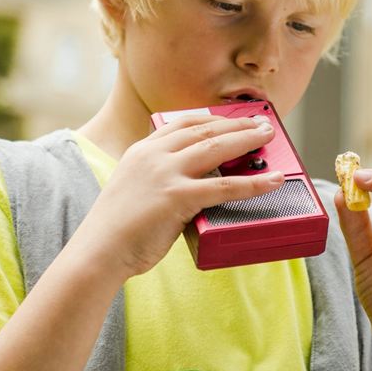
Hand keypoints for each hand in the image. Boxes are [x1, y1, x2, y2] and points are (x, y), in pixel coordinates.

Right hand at [81, 114, 282, 279]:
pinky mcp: (178, 196)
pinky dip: (254, 183)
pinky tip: (273, 181)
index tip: (229, 118)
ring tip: (268, 137)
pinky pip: (225, 186)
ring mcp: (165, 173)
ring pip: (216, 147)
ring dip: (247, 139)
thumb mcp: (134, 191)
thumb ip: (160, 181)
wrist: (98, 252)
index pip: (183, 124)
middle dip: (236, 125)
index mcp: (141, 151)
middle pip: (204, 130)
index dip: (211, 119)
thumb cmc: (117, 231)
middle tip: (260, 124)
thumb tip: (193, 185)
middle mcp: (154, 155)